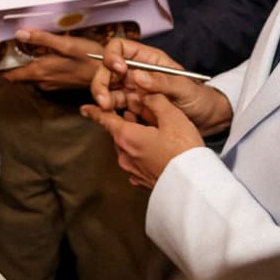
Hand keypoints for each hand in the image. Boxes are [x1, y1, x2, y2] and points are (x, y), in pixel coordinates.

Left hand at [1, 29, 102, 91]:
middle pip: (19, 76)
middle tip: (7, 52)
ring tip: (22, 54)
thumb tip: (20, 33)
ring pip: (30, 78)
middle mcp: (43, 81)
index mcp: (41, 71)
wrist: (109, 76)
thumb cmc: (90, 58)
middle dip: (11, 66)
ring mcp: (52, 85)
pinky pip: (41, 79)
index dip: (1, 69)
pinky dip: (37, 70)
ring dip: (25, 68)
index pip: (11, 75)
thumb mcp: (66, 45)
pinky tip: (43, 60)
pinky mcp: (60, 85)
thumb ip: (42, 39)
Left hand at [81, 93, 204, 188]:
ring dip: (134, 135)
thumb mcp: (173, 117)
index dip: (95, 111)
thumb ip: (155, 100)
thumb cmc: (184, 151)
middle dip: (125, 120)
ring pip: (127, 146)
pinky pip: (136, 160)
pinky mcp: (142, 180)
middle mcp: (124, 154)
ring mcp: (132, 169)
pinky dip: (141, 151)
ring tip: (153, 128)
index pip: (105, 119)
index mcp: (127, 136)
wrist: (194, 186)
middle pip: (118, 132)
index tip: (85, 108)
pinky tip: (157, 148)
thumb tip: (144, 93)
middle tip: (140, 110)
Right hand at [89, 36, 232, 136]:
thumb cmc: (199, 98)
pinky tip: (113, 118)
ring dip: (102, 97)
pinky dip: (110, 111)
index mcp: (148, 59)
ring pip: (108, 88)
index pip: (120, 47)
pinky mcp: (133, 107)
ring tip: (106, 109)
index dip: (113, 55)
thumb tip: (137, 75)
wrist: (206, 120)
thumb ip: (162, 82)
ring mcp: (133, 89)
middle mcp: (136, 71)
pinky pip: (115, 106)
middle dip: (101, 81)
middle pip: (107, 69)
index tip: (119, 69)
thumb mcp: (184, 88)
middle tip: (105, 99)